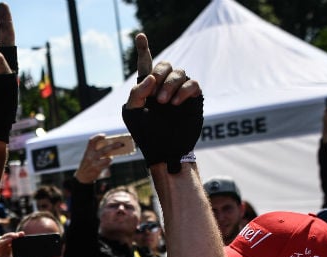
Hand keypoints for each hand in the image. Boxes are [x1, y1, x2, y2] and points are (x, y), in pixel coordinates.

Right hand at [0, 232, 21, 256]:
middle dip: (15, 234)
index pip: (14, 240)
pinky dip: (4, 241)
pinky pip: (0, 242)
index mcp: (9, 247)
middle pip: (10, 237)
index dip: (19, 236)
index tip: (23, 234)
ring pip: (5, 238)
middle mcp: (4, 245)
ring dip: (10, 236)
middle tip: (21, 234)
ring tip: (16, 235)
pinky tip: (9, 239)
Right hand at [74, 134, 121, 183]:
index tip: (104, 135)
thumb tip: (110, 147)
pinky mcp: (97, 169)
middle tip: (120, 144)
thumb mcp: (88, 156)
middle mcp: (90, 157)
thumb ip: (96, 151)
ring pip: (108, 158)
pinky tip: (105, 164)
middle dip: (113, 146)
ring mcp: (94, 163)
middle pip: (104, 149)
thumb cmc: (87, 165)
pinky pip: (107, 165)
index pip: (92, 141)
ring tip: (108, 159)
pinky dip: (108, 163)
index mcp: (87, 152)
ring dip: (110, 158)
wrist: (82, 177)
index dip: (98, 137)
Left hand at [122, 33, 202, 171]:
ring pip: (179, 73)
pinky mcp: (194, 97)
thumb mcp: (133, 114)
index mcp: (148, 87)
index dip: (143, 49)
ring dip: (170, 85)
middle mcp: (164, 85)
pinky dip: (183, 91)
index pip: (145, 64)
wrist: (165, 150)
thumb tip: (150, 78)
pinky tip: (176, 103)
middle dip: (160, 75)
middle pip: (164, 65)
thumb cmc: (146, 134)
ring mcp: (180, 90)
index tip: (139, 36)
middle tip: (156, 96)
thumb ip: (136, 94)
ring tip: (165, 103)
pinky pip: (192, 84)